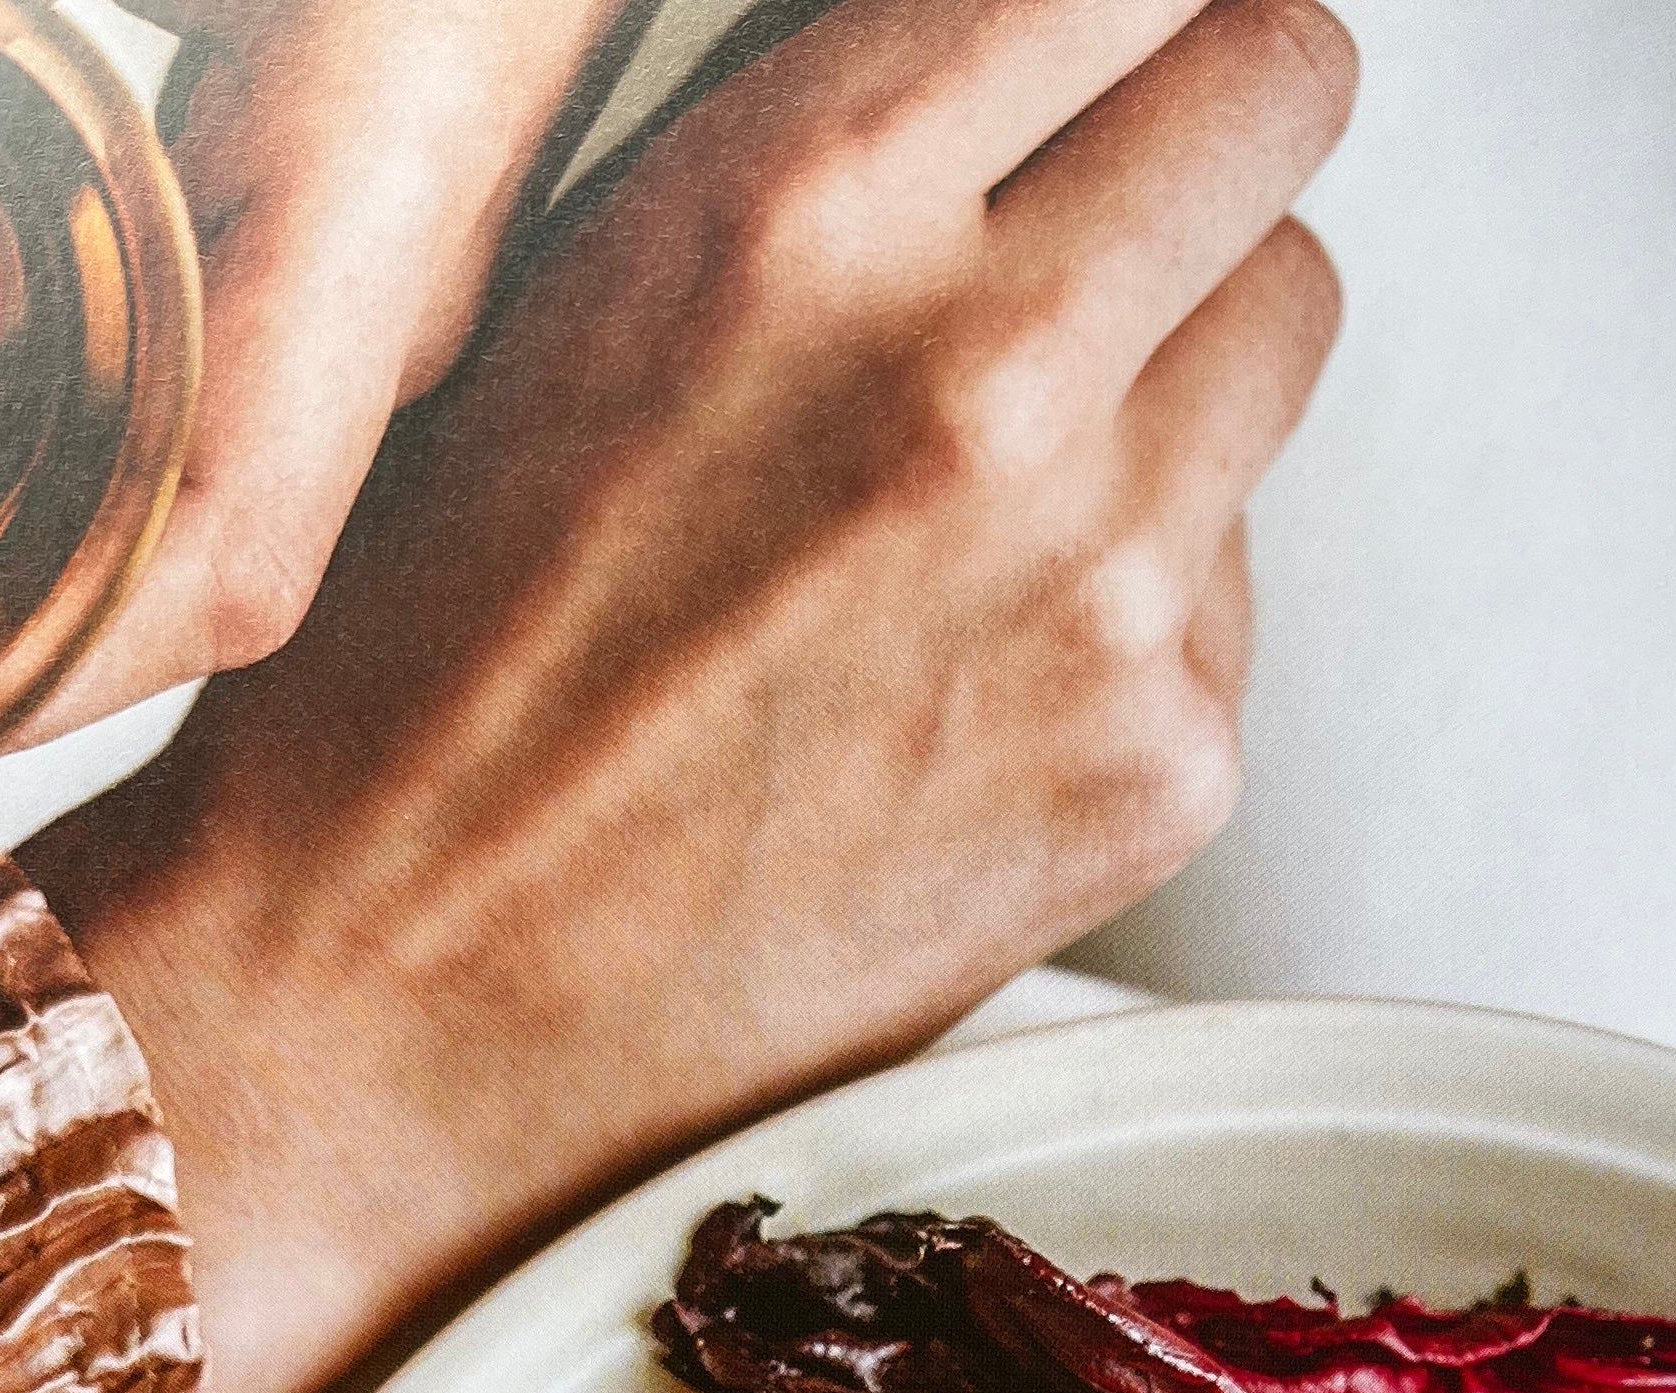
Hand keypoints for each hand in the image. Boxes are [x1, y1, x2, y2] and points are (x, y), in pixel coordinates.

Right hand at [30, 0, 1354, 1392]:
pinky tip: (968, 688)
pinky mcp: (1161, 764)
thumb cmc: (433, 670)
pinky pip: (1235, 589)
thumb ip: (836, 156)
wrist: (392, 1010)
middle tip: (1116, 223)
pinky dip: (1144, 610)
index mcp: (815, 199)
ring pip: (1283, 330)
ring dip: (1183, 368)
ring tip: (996, 493)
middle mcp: (989, 368)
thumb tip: (1029, 71)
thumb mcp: (588, 295)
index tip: (1119, 54)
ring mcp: (1107, 580)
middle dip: (1204, 138)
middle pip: (1279, 94)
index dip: (1137, 8)